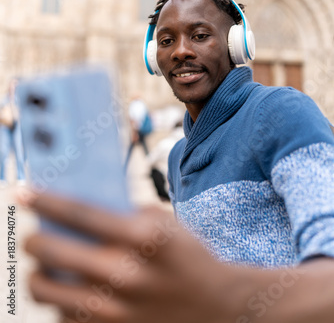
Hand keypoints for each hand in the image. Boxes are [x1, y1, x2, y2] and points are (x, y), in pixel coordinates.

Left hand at [23, 193, 243, 322]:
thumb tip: (81, 207)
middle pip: (51, 253)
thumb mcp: (165, 223)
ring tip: (46, 265)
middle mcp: (124, 274)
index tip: (23, 191)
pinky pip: (61, 316)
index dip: (46, 200)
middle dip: (33, 239)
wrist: (214, 308)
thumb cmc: (188, 257)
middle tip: (34, 235)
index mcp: (143, 238)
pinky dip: (58, 300)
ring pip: (45, 290)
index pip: (80, 213)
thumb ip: (126, 214)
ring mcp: (114, 310)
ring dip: (38, 273)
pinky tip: (69, 289)